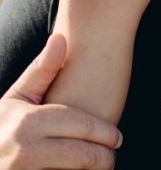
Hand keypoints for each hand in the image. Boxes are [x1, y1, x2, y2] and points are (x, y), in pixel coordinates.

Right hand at [0, 34, 121, 169]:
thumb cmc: (2, 126)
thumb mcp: (17, 98)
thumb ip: (41, 71)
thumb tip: (60, 36)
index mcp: (28, 122)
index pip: (79, 125)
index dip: (103, 132)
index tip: (117, 137)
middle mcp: (25, 150)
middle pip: (79, 154)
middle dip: (102, 158)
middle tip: (112, 157)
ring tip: (101, 169)